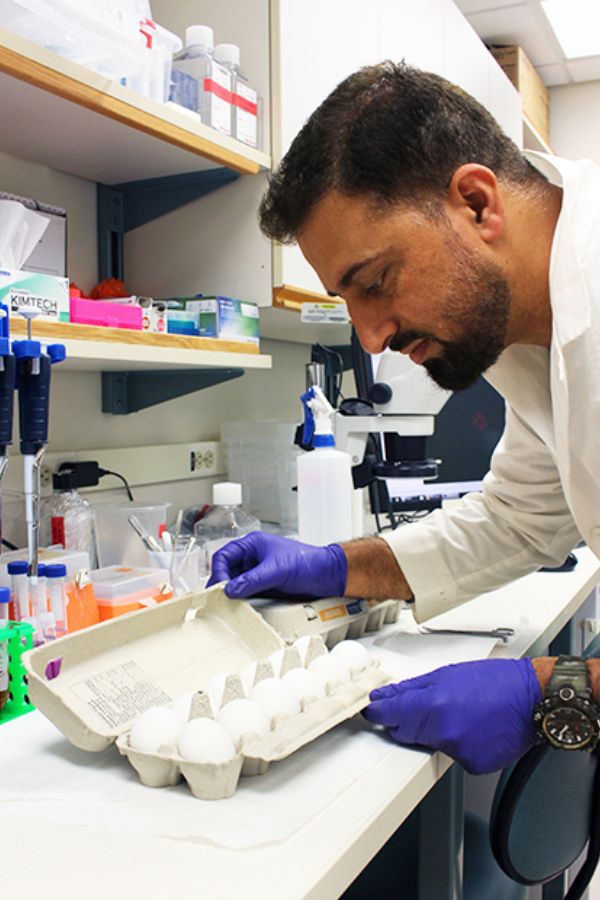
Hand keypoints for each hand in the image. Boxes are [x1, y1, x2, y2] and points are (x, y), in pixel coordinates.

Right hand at [207, 532, 346, 599]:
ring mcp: (258, 572)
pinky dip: (241, 600)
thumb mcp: (277, 570)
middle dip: (222, 584)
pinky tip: (241, 607)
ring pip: (235, 583)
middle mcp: (253, 557)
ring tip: (228, 605)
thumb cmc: (308, 562)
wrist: (327, 576)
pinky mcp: (264, 586)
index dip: (219, 571)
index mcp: (253, 545)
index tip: (221, 587)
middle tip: (219, 599)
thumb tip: (231, 589)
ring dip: (231, 594)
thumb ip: (252, 580)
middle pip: (227, 571)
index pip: (224, 556)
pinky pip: (246, 593)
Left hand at [363, 658, 541, 774]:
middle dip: (407, 721)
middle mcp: (444, 731)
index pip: (391, 715)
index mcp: (434, 704)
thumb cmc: (496, 682)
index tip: (372, 709)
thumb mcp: (447, 674)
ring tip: (461, 713)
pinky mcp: (472, 765)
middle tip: (425, 706)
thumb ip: (412, 688)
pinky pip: (453, 755)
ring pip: (430, 744)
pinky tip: (474, 728)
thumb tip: (386, 696)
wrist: (532, 700)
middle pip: (406, 733)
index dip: (379, 711)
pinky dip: (458, 743)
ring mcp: (458, 751)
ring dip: (436, 731)